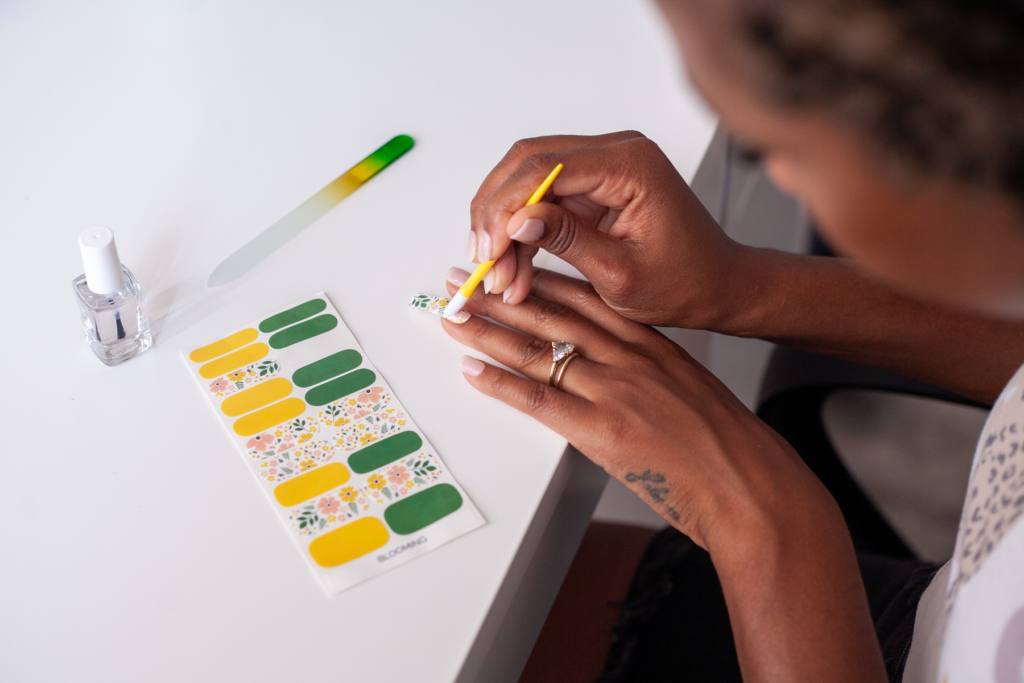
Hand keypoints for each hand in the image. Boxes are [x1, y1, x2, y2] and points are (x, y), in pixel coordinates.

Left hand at [442, 268, 833, 548]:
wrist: (749, 484)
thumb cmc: (725, 443)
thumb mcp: (688, 388)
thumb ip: (648, 370)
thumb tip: (614, 367)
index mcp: (650, 342)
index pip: (584, 297)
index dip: (538, 279)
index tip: (511, 264)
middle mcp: (628, 357)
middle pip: (551, 315)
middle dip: (499, 295)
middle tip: (463, 281)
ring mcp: (613, 391)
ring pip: (537, 350)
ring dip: (487, 331)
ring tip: (453, 316)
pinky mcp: (601, 430)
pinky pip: (539, 399)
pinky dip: (500, 384)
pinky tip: (473, 371)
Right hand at [465, 131, 753, 329]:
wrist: (718, 286)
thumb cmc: (686, 282)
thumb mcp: (621, 274)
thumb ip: (567, 242)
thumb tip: (516, 221)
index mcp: (630, 165)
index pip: (545, 168)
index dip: (505, 208)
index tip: (488, 250)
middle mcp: (616, 153)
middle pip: (527, 164)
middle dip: (496, 214)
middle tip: (483, 261)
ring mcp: (604, 167)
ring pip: (528, 181)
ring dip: (505, 227)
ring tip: (500, 276)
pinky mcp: (595, 187)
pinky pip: (543, 198)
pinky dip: (523, 233)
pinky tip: (514, 268)